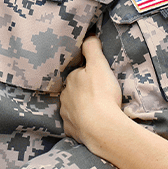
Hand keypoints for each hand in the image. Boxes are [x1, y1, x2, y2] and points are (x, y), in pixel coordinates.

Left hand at [59, 35, 124, 152]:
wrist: (103, 128)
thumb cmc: (101, 94)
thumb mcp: (99, 64)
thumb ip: (91, 48)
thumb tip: (88, 36)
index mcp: (71, 80)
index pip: (78, 73)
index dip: (89, 74)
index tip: (99, 79)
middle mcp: (65, 97)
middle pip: (75, 91)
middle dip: (84, 92)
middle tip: (100, 95)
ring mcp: (67, 115)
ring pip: (73, 108)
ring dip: (82, 108)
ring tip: (98, 111)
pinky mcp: (71, 131)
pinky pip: (76, 125)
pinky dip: (82, 124)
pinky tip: (93, 124)